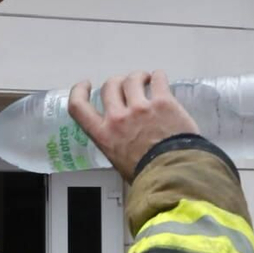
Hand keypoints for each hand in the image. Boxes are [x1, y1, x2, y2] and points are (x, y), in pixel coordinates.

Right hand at [68, 71, 199, 179]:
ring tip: (146, 79)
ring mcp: (141, 108)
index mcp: (104, 135)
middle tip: (126, 86)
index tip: (86, 84)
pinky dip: (158, 76)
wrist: (174, 175)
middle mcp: (118, 118)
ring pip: (132, 79)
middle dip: (117, 82)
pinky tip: (160, 79)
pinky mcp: (163, 103)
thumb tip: (125, 141)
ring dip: (138, 77)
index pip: (79, 107)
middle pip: (110, 86)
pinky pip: (158, 79)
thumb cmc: (148, 176)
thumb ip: (116, 145)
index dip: (79, 91)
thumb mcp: (119, 163)